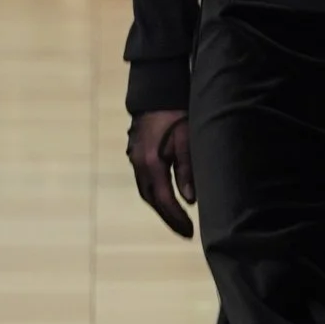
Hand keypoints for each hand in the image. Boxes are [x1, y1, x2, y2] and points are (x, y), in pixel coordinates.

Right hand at [128, 108, 195, 236]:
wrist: (156, 91)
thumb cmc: (177, 113)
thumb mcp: (188, 140)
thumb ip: (187, 170)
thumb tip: (189, 201)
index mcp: (152, 162)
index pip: (163, 199)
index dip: (176, 218)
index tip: (189, 232)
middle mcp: (139, 163)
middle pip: (151, 199)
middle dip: (168, 217)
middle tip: (185, 231)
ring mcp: (134, 158)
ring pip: (146, 191)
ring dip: (160, 206)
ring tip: (177, 218)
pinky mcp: (136, 153)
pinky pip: (144, 181)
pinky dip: (155, 193)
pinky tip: (167, 196)